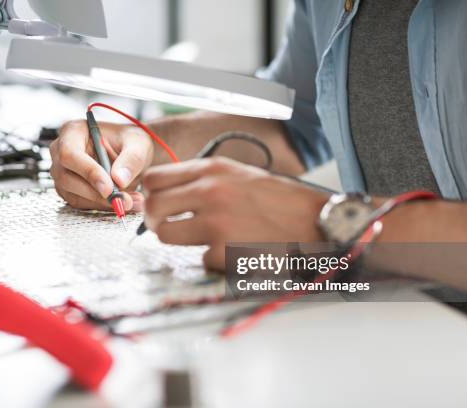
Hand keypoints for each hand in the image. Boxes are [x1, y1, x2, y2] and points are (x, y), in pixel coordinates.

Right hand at [50, 120, 153, 210]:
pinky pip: (82, 204)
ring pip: (74, 195)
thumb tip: (118, 180)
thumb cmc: (130, 141)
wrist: (132, 154)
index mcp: (73, 132)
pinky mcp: (70, 190)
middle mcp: (62, 152)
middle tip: (123, 200)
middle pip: (67, 178)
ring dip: (103, 203)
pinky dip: (103, 206)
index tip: (109, 188)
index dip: (88, 172)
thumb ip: (131, 159)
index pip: (70, 154)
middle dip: (96, 194)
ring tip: (131, 201)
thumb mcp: (138, 144)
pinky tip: (123, 202)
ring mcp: (63, 172)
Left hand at [142, 157, 329, 269]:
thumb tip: (166, 194)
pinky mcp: (224, 252)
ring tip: (201, 240)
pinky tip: (231, 252)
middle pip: (152, 207)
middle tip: (169, 228)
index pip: (154, 178)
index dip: (150, 195)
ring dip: (179, 242)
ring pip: (166, 235)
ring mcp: (216, 223)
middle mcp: (210, 192)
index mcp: (212, 170)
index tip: (159, 205)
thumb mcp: (239, 175)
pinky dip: (211, 259)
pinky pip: (199, 259)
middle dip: (155, 222)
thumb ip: (202, 180)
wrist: (316, 222)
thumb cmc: (279, 200)